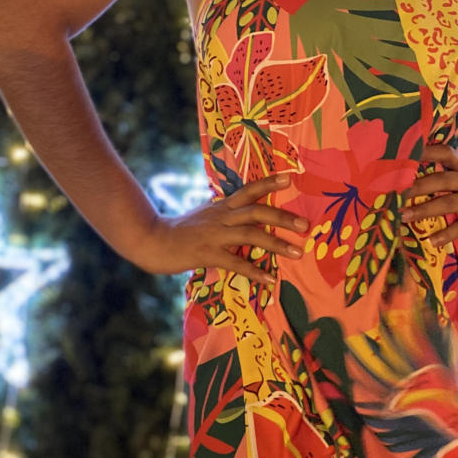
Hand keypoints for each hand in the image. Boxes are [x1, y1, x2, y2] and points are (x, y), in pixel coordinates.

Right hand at [130, 171, 308, 285]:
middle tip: (305, 226)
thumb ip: (226, 213)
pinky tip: (270, 279)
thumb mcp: (206, 214)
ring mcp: (215, 235)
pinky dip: (255, 271)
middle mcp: (222, 217)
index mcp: (222, 206)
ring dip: (277, 244)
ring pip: (251, 236)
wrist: (152, 240)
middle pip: (257, 212)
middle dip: (283, 218)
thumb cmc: (181, 230)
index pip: (249, 190)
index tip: (290, 178)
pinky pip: (236, 263)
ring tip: (297, 253)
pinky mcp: (208, 254)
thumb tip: (247, 213)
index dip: (269, 183)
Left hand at [400, 143, 457, 246]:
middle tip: (395, 193)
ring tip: (404, 216)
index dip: (425, 151)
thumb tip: (420, 176)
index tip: (404, 154)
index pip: (445, 153)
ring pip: (448, 202)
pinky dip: (446, 234)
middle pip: (441, 179)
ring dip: (424, 210)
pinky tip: (431, 241)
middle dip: (416, 186)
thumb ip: (453, 175)